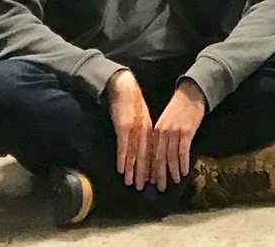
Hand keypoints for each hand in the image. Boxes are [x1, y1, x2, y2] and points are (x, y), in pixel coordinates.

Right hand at [106, 69, 155, 189]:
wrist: (124, 87)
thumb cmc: (133, 102)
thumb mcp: (143, 117)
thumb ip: (145, 132)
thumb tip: (145, 148)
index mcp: (150, 129)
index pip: (152, 152)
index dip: (152, 166)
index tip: (153, 179)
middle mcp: (144, 131)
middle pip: (145, 156)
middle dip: (144, 173)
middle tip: (144, 188)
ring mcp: (134, 129)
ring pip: (135, 154)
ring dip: (133, 170)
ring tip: (132, 184)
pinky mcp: (123, 126)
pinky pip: (124, 146)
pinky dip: (123, 159)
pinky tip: (122, 170)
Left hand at [150, 79, 207, 190]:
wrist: (191, 93)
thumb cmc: (179, 108)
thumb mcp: (166, 121)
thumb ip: (162, 136)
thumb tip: (161, 155)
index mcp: (155, 130)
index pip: (151, 154)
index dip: (150, 169)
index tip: (151, 181)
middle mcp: (162, 133)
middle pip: (158, 159)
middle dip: (159, 175)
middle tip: (160, 187)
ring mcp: (174, 132)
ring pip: (170, 158)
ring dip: (172, 172)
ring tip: (174, 182)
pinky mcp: (186, 132)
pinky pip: (183, 152)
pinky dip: (183, 164)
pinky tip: (184, 172)